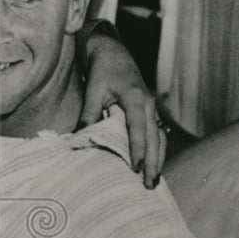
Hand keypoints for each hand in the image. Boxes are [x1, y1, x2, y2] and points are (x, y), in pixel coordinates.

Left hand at [79, 31, 165, 187]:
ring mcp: (153, 108)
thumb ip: (89, 114)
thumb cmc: (103, 70)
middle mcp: (149, 104)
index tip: (136, 168)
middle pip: (155, 138)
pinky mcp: (151, 112)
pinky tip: (154, 166)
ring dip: (158, 160)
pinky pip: (158, 134)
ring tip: (154, 181)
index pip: (138, 128)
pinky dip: (157, 151)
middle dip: (154, 162)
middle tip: (149, 185)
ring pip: (160, 138)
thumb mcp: (93, 91)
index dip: (138, 149)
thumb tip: (78, 139)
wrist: (113, 53)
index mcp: (136, 98)